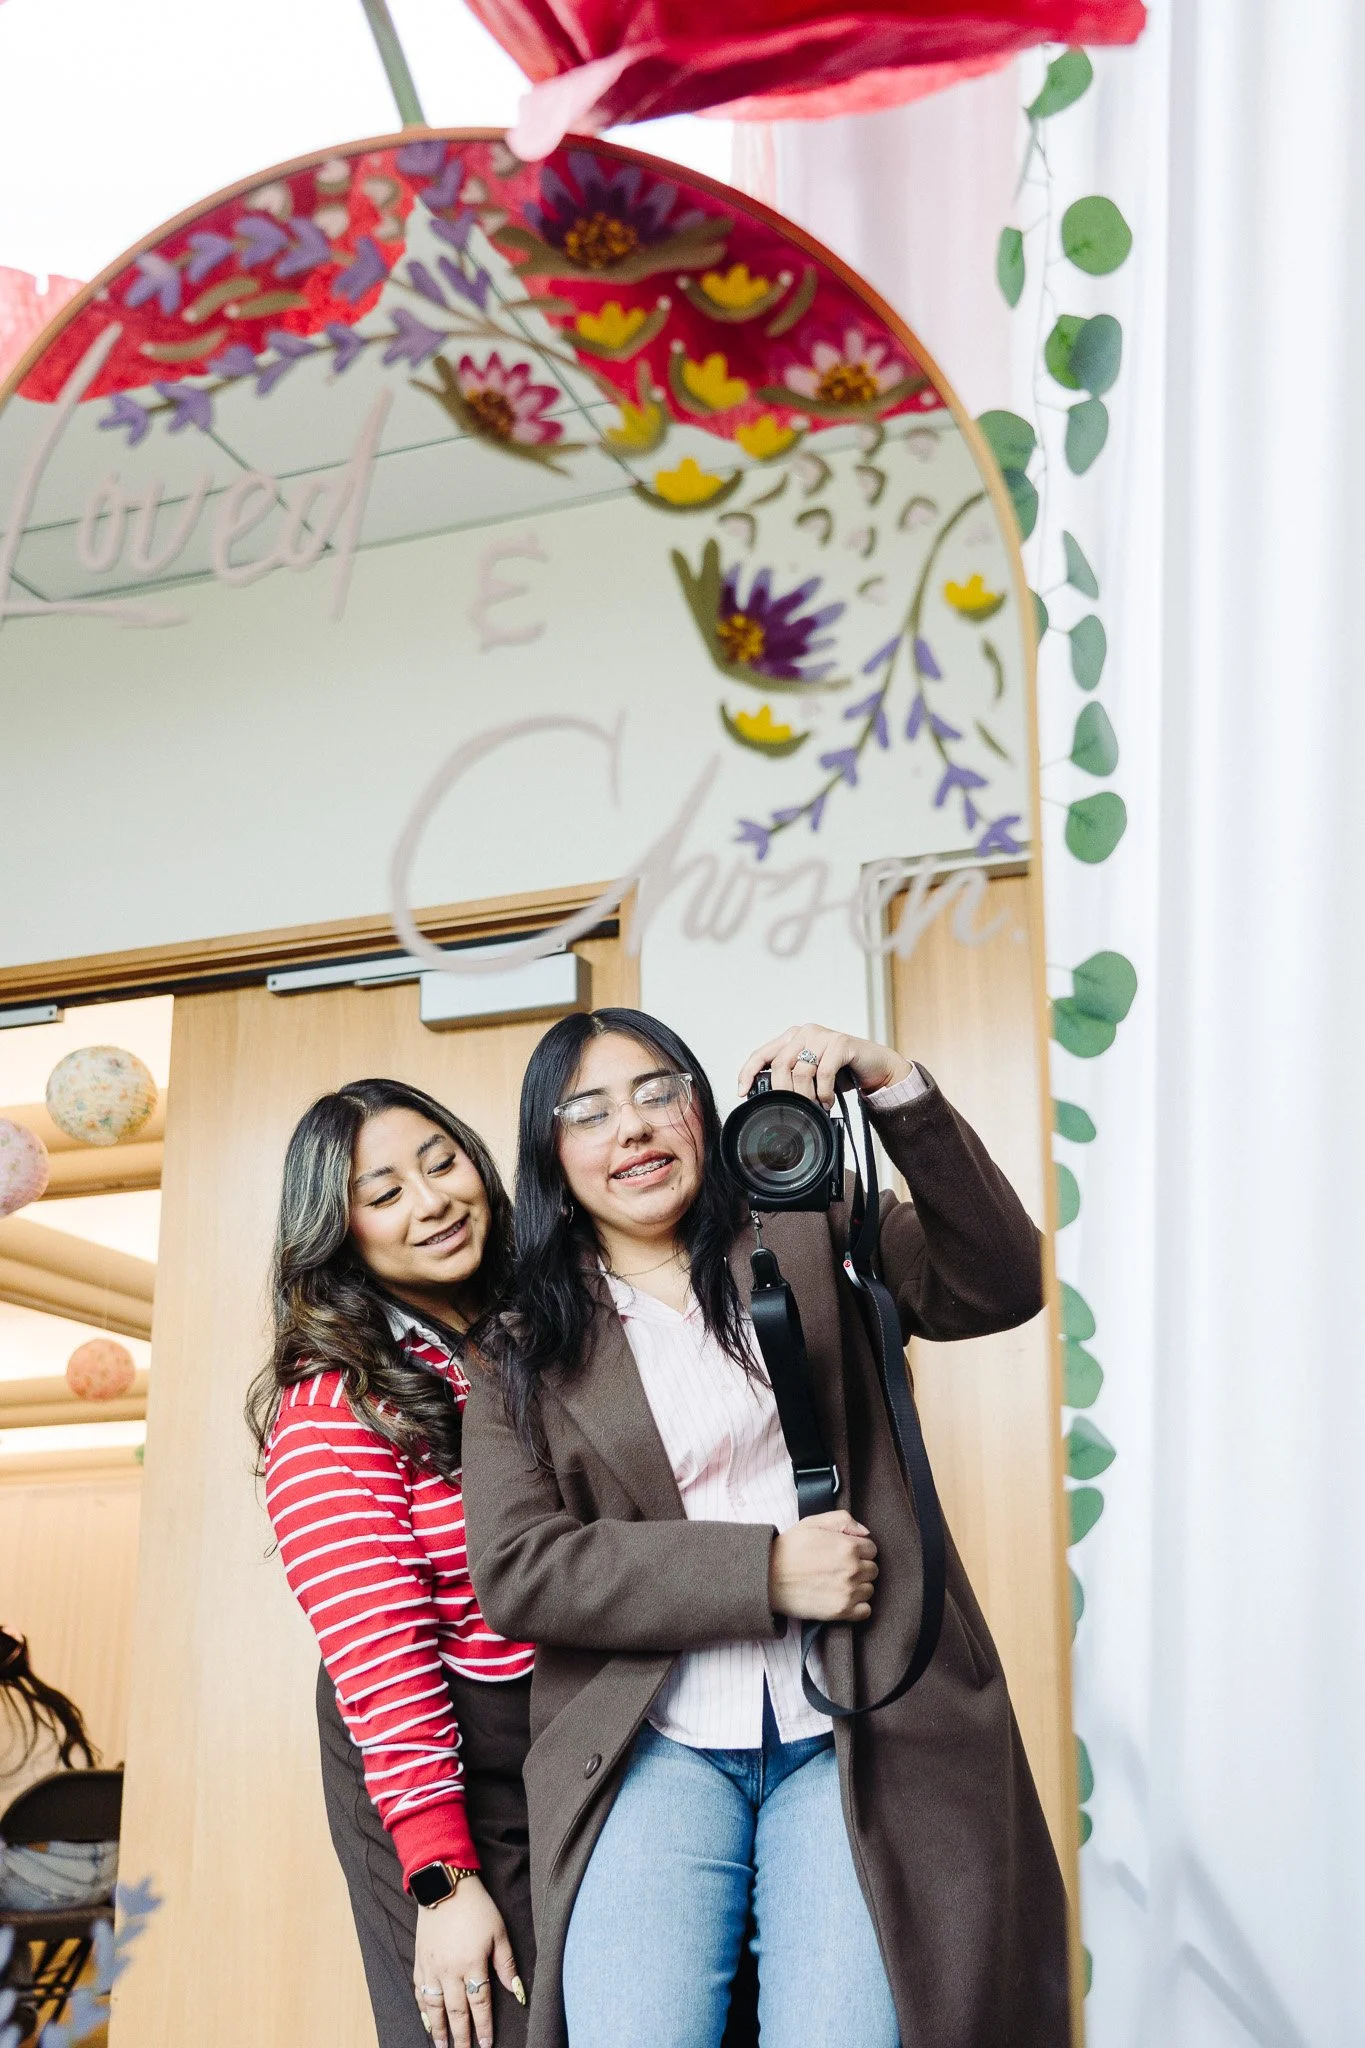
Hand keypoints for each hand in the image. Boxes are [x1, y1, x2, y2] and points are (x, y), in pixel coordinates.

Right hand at [413, 1875, 523, 2047]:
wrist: (445, 1885)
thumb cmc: (477, 1907)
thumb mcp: (499, 1931)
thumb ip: (506, 1964)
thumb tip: (516, 1991)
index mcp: (473, 1964)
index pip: (480, 2004)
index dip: (484, 2027)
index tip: (487, 2045)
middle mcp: (450, 1971)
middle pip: (457, 2011)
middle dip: (461, 2036)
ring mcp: (432, 1967)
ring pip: (435, 2007)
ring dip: (439, 2029)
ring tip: (442, 2046)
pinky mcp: (420, 1960)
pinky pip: (420, 1991)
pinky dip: (423, 2009)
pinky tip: (427, 2020)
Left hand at [738, 1024, 910, 1109]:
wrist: (876, 1067)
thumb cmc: (841, 1072)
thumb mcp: (811, 1075)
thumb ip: (791, 1079)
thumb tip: (767, 1099)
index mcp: (791, 1038)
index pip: (761, 1054)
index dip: (748, 1073)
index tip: (742, 1092)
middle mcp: (804, 1033)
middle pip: (779, 1065)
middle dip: (783, 1093)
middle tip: (793, 1110)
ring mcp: (822, 1035)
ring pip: (801, 1071)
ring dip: (806, 1097)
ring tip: (815, 1108)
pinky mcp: (841, 1043)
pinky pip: (823, 1073)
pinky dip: (823, 1093)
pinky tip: (828, 1101)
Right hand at [769, 1511, 878, 1622]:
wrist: (768, 1577)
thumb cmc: (790, 1549)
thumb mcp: (813, 1523)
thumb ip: (843, 1520)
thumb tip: (866, 1532)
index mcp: (848, 1546)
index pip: (872, 1549)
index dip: (858, 1549)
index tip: (845, 1553)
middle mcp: (852, 1569)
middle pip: (873, 1569)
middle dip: (860, 1567)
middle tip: (840, 1568)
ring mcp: (848, 1592)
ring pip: (869, 1589)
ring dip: (859, 1586)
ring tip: (838, 1583)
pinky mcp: (841, 1611)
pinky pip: (865, 1610)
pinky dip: (858, 1606)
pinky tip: (843, 1598)